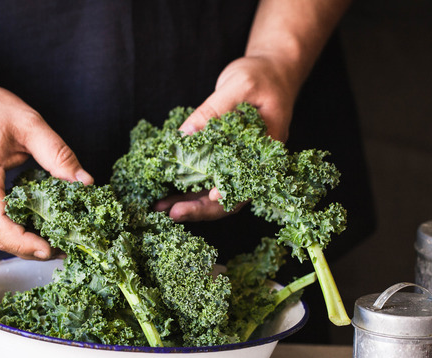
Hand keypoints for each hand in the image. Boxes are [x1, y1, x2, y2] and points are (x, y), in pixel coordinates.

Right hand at [0, 79, 92, 259]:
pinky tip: (36, 225)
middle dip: (28, 248)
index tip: (50, 249)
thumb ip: (58, 154)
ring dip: (21, 241)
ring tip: (54, 241)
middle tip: (63, 249)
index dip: (23, 242)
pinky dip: (12, 229)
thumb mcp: (28, 124)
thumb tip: (84, 182)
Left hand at [162, 55, 299, 220]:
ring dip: (188, 202)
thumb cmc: (261, 76)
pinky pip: (205, 177)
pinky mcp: (224, 157)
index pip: (249, 181)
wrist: (270, 70)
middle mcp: (254, 164)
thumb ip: (213, 110)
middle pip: (230, 197)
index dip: (230, 193)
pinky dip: (186, 186)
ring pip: (215, 193)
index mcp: (266, 151)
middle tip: (173, 213)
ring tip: (161, 207)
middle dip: (200, 208)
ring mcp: (238, 163)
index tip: (211, 196)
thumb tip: (185, 134)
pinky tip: (166, 193)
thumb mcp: (239, 86)